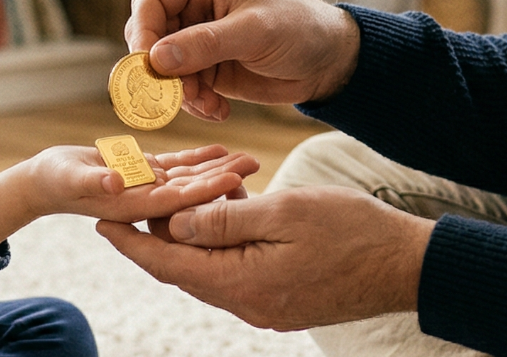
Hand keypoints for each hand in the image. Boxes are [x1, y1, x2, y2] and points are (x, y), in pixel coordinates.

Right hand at [0, 144, 257, 245]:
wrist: (46, 182)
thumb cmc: (54, 181)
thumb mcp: (70, 179)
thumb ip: (92, 182)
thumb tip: (114, 184)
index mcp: (133, 205)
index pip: (176, 201)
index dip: (204, 191)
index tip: (232, 180)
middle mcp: (146, 199)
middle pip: (191, 190)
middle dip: (222, 178)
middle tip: (255, 164)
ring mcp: (148, 187)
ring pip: (189, 177)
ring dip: (218, 167)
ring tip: (248, 157)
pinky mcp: (146, 173)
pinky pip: (177, 166)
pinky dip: (199, 158)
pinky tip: (222, 148)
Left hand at [96, 186, 435, 331]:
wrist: (407, 267)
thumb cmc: (351, 231)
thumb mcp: (283, 211)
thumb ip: (224, 219)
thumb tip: (175, 225)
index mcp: (240, 284)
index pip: (167, 264)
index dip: (130, 241)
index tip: (100, 220)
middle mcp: (247, 305)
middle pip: (184, 270)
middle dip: (158, 235)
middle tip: (135, 199)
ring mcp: (266, 306)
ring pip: (210, 270)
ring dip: (194, 237)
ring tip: (182, 199)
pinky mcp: (283, 301)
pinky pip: (237, 273)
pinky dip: (223, 245)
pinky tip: (229, 212)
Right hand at [125, 0, 362, 120]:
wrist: (328, 60)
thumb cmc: (298, 27)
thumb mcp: (254, 31)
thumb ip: (206, 43)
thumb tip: (156, 58)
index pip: (150, 1)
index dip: (142, 32)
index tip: (147, 64)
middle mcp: (191, 6)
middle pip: (148, 38)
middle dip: (160, 70)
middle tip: (179, 94)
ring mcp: (195, 40)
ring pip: (162, 70)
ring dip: (180, 93)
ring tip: (209, 104)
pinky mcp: (204, 68)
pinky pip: (181, 89)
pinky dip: (194, 104)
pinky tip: (219, 110)